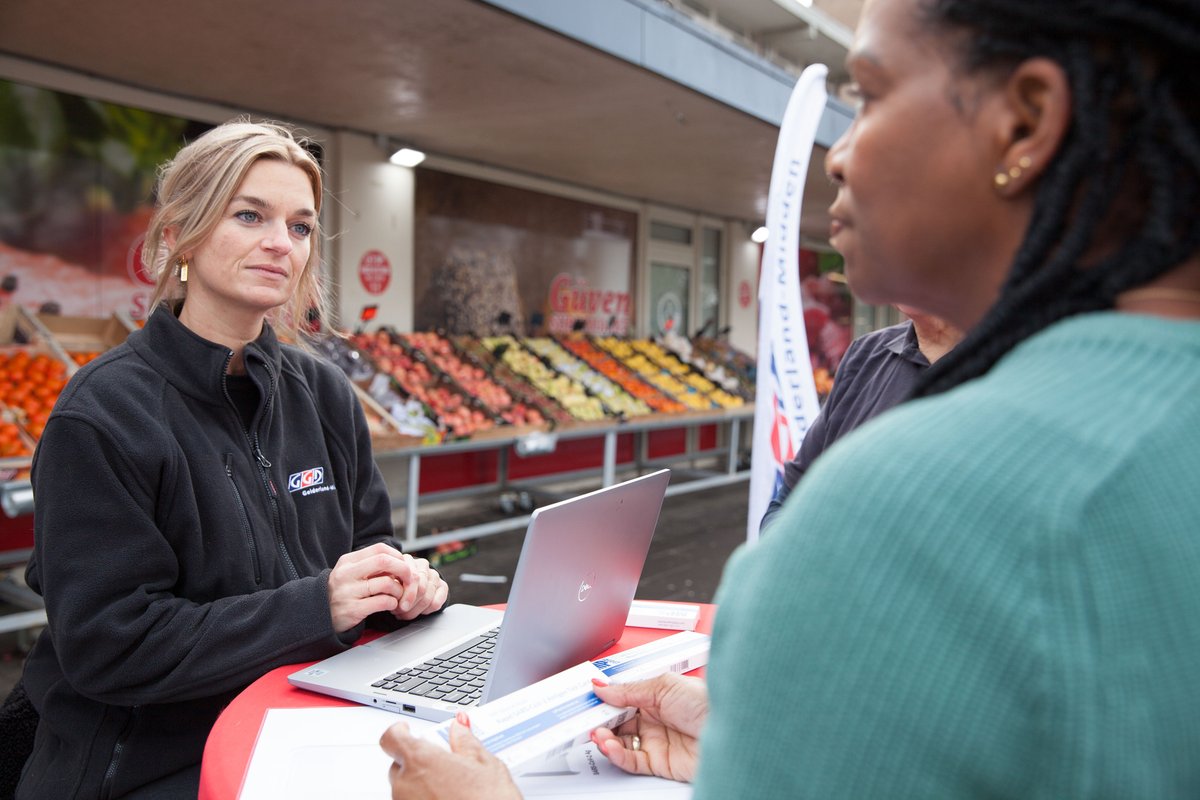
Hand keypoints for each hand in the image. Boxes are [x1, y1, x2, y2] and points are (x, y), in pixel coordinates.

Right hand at [326, 543, 445, 631]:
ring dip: (400, 591)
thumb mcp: (351, 574)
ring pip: (387, 583)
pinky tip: (391, 606)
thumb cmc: (343, 594)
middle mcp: (346, 574)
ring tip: (398, 596)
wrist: (319, 617)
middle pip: (384, 561)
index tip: (404, 567)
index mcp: (348, 561)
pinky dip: (393, 603)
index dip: (398, 557)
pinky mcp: (352, 610)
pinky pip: (383, 602)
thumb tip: (401, 561)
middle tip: (410, 580)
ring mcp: (348, 592)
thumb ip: (371, 566)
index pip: (380, 549)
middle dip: (404, 570)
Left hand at [380, 714, 519, 799]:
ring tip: (452, 789)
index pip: (392, 738)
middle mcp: (405, 785)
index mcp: (421, 760)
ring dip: (421, 785)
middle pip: (400, 765)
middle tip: (445, 764)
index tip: (406, 730)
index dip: (399, 731)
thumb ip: (466, 742)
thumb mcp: (486, 765)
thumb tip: (459, 727)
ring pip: (405, 789)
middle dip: (419, 762)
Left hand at [390, 552, 448, 621]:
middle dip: (410, 605)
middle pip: (421, 588)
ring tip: (405, 614)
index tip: (396, 608)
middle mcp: (423, 565)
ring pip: (428, 598)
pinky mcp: (442, 586)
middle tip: (399, 613)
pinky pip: (436, 603)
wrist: (404, 586)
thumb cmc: (392, 585)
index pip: (414, 578)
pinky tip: (418, 612)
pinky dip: (426, 611)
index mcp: (408, 560)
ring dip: (415, 610)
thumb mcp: (386, 582)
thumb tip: (389, 594)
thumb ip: (388, 584)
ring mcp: (434, 575)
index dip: (405, 595)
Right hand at [589, 672, 707, 782]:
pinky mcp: (659, 763)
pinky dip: (617, 755)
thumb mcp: (662, 686)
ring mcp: (656, 741)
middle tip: (585, 719)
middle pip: (618, 722)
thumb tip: (602, 687)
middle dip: (600, 721)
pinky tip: (610, 746)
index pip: (621, 700)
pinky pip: (631, 761)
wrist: (730, 730)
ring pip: (620, 743)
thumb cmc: (706, 702)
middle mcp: (654, 719)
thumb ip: (628, 690)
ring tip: (598, 734)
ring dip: (605, 739)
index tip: (587, 700)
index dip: (604, 701)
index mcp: (655, 696)